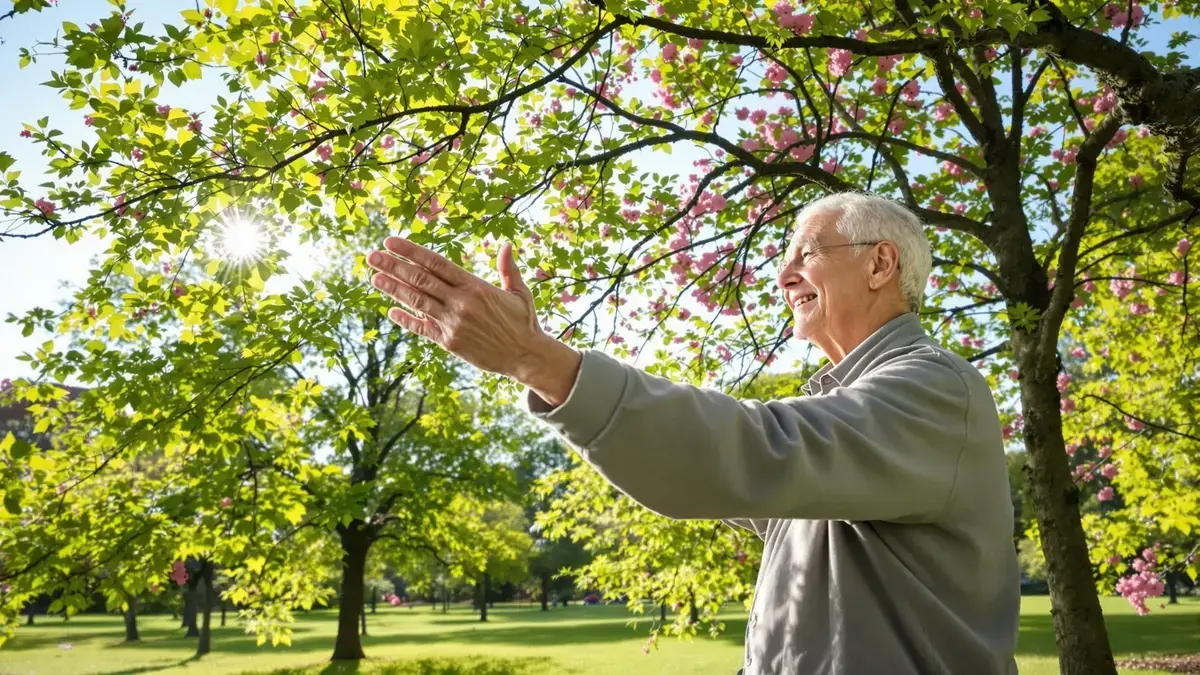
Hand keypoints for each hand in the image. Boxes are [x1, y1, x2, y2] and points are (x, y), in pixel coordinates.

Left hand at [366, 237, 580, 404]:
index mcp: (475, 285)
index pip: (436, 263)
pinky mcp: (449, 342)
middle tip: (371, 256)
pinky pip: (422, 328)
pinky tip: (391, 310)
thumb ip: (508, 268)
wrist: (526, 355)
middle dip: (393, 266)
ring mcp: (453, 323)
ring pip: (416, 301)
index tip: (391, 242)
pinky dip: (406, 319)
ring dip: (393, 288)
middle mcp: (461, 302)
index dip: (411, 251)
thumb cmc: (523, 322)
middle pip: (420, 279)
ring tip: (373, 277)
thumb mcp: (519, 292)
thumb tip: (507, 245)